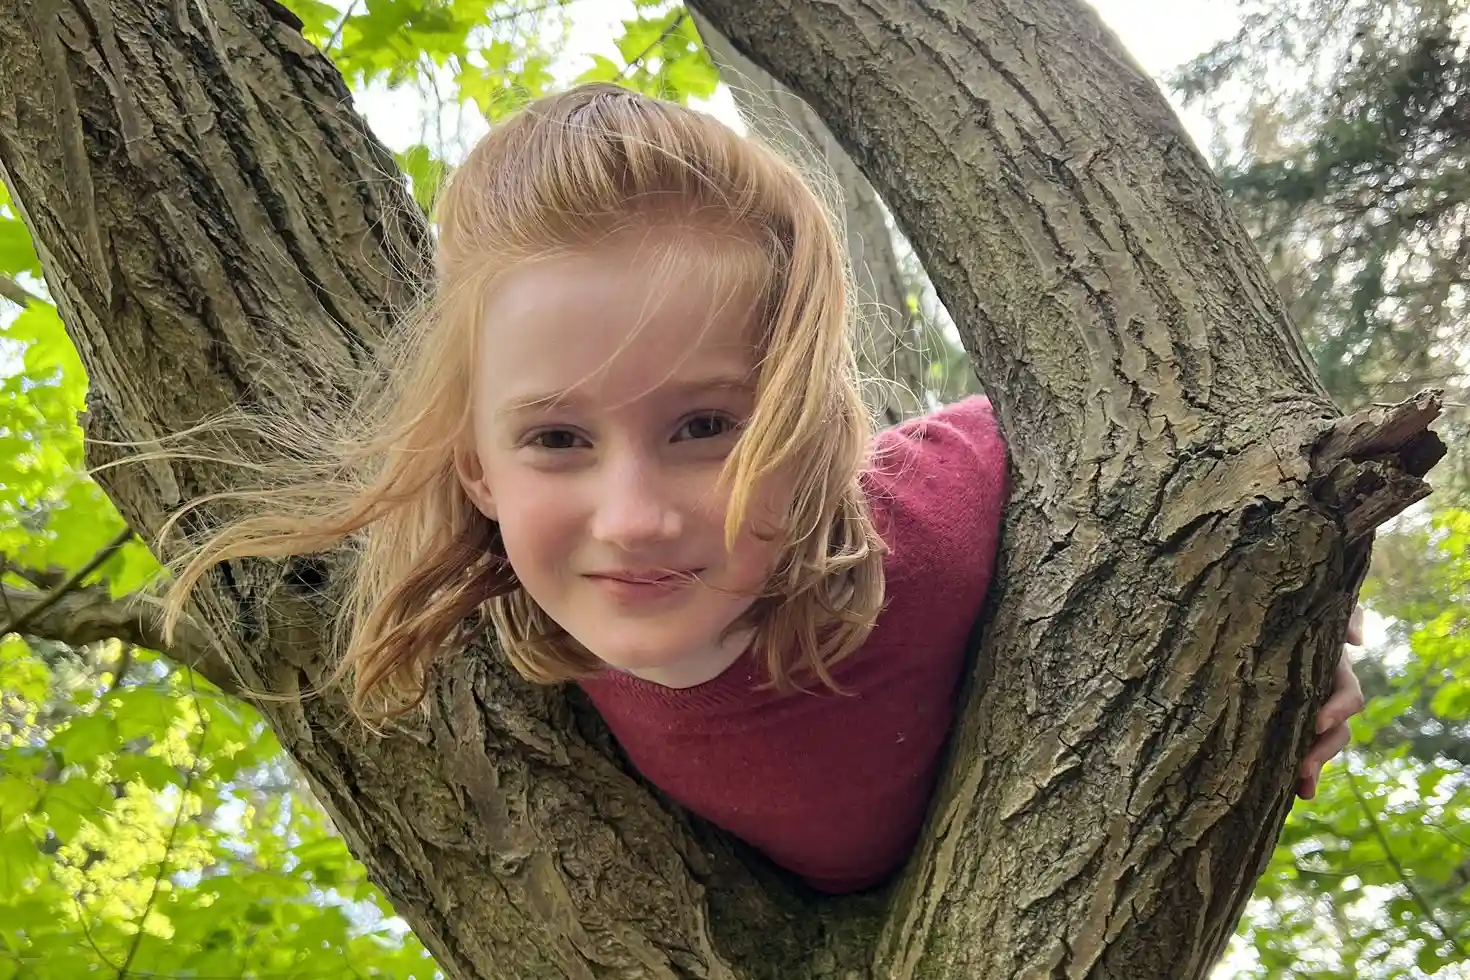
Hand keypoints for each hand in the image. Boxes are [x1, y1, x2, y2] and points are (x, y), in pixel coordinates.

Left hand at [1298, 605, 1365, 799]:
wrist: (1262, 612)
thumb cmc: (1295, 607)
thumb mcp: (1324, 607)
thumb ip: (1348, 615)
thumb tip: (1357, 640)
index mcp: (1334, 671)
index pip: (1349, 697)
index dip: (1338, 710)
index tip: (1318, 723)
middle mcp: (1324, 694)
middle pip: (1335, 732)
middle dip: (1323, 752)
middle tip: (1303, 769)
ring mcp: (1305, 710)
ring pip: (1317, 745)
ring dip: (1312, 768)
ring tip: (1301, 789)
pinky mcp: (1282, 720)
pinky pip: (1293, 747)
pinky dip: (1295, 769)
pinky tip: (1290, 791)